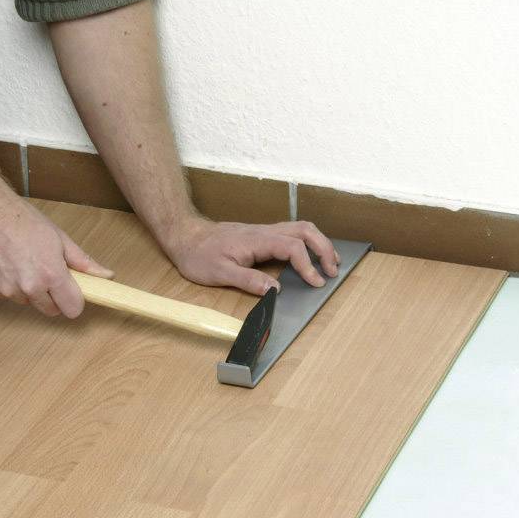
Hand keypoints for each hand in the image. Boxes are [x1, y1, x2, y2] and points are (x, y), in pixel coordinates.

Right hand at [0, 192, 112, 316]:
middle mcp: (28, 287)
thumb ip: (82, 261)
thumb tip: (106, 275)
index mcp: (50, 274)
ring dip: (28, 289)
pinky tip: (5, 263)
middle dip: (52, 297)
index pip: (72, 309)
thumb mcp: (58, 237)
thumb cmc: (20, 219)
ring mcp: (6, 291)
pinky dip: (8, 285)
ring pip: (27, 301)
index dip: (74, 301)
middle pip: (50, 310)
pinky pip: (6, 295)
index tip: (72, 292)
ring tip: (22, 262)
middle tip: (46, 273)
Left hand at [164, 217, 340, 295]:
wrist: (186, 237)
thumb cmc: (199, 255)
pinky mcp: (262, 235)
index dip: (307, 265)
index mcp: (257, 240)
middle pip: (305, 231)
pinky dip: (308, 242)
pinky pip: (292, 232)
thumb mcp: (219, 273)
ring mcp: (264, 231)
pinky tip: (310, 255)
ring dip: (319, 243)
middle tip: (333, 270)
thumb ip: (248, 280)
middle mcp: (265, 232)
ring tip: (330, 262)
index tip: (315, 283)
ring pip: (301, 228)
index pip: (292, 247)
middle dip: (324, 249)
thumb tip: (275, 289)